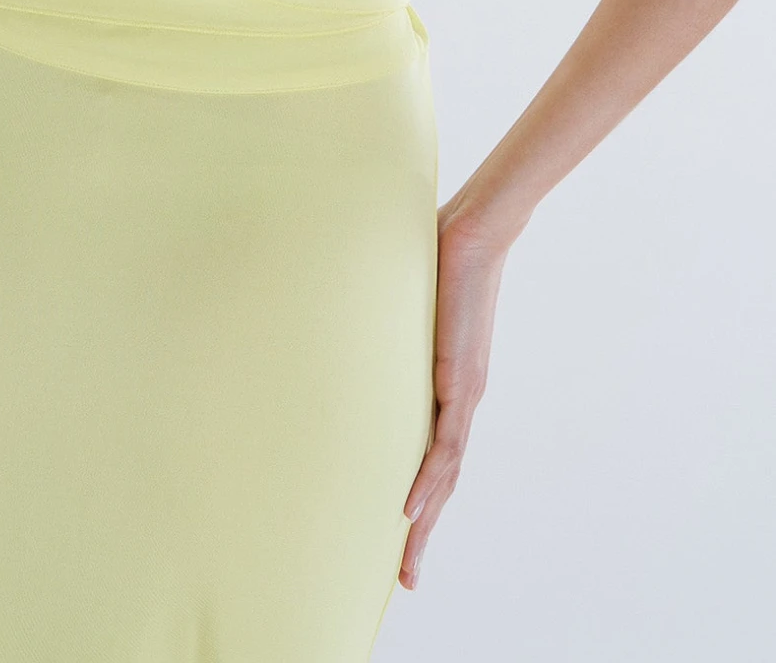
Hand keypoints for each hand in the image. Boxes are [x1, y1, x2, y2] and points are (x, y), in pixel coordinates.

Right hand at [399, 197, 514, 588]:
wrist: (474, 233)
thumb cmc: (437, 255)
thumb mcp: (400, 302)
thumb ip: (382, 316)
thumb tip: (338, 301)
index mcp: (444, 387)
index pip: (431, 456)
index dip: (418, 498)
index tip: (398, 533)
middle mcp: (458, 400)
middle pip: (440, 482)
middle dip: (421, 533)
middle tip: (406, 579)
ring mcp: (462, 394)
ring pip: (444, 476)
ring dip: (424, 523)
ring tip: (407, 564)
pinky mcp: (461, 382)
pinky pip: (443, 445)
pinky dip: (426, 482)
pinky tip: (409, 511)